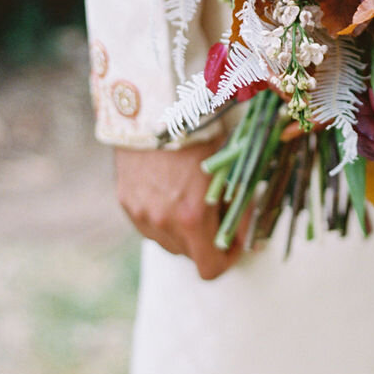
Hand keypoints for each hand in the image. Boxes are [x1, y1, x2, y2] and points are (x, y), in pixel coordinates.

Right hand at [114, 140, 243, 280]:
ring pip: (167, 241)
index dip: (226, 259)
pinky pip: (148, 223)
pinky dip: (161, 216)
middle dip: (206, 239)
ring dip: (182, 230)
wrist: (156, 105)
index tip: (234, 241)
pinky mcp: (126, 201)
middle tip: (215, 210)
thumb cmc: (201, 132)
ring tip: (191, 197)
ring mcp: (140, 214)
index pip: (209, 268)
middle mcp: (162, 222)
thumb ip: (238, 207)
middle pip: (188, 254)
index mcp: (191, 217)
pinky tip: (170, 189)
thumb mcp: (229, 168)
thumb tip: (248, 236)